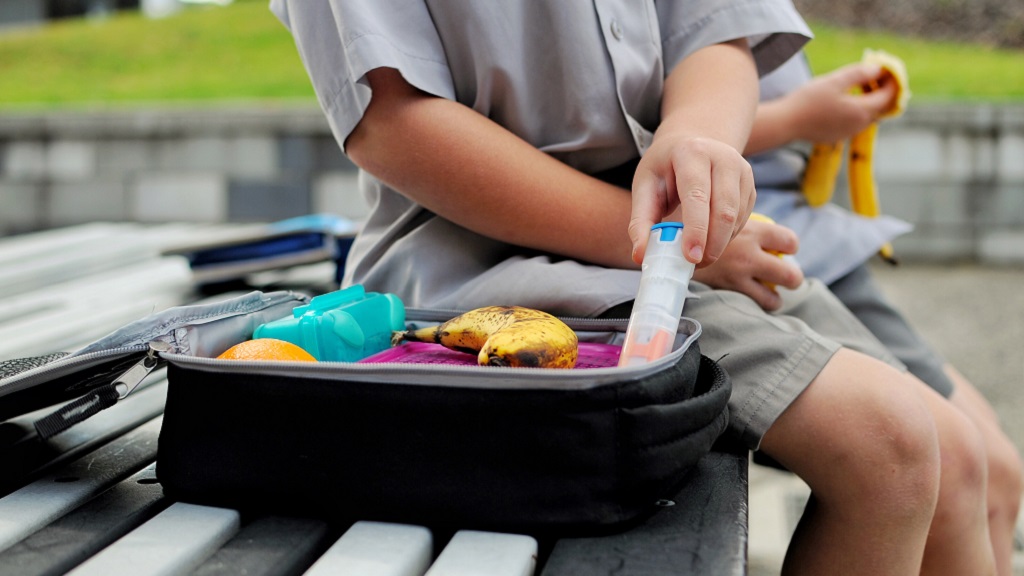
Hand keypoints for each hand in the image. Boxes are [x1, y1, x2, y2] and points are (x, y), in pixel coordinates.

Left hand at [630, 135, 755, 268]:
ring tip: (698, 255)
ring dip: (719, 244)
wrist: (690, 144)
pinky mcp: (750, 186)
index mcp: (692, 153)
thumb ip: (640, 221)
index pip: (697, 196)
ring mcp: (742, 171)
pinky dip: (726, 237)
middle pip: (724, 210)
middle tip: (695, 264)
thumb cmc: (664, 168)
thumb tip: (640, 255)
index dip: (696, 229)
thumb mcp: (645, 186)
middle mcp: (723, 158)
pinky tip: (709, 240)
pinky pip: (742, 220)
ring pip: (736, 218)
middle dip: (711, 244)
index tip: (690, 256)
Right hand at [692, 217, 802, 310]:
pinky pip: (752, 304)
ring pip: (774, 298)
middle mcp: (750, 255)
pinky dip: (755, 304)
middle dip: (791, 277)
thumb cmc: (694, 223)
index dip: (789, 247)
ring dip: (774, 297)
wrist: (668, 241)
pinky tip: (748, 299)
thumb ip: (739, 222)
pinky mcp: (727, 291)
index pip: (789, 241)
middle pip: (790, 274)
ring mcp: (740, 276)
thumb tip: (755, 227)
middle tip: (784, 277)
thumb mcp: (720, 215)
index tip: (783, 250)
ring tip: (768, 293)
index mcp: (753, 231)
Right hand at [784, 62, 897, 142]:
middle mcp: (859, 125)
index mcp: (862, 110)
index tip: (887, 68)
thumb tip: (878, 69)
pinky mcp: (837, 135)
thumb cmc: (808, 100)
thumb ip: (859, 74)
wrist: (785, 123)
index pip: (888, 95)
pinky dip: (856, 109)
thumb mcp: (834, 81)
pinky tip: (843, 99)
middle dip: (881, 90)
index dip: (892, 81)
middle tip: (872, 74)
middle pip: (880, 107)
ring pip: (868, 114)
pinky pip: (855, 121)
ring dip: (867, 100)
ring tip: (856, 84)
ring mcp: (848, 132)